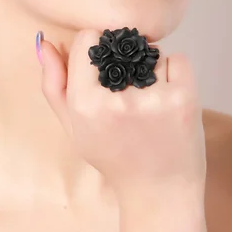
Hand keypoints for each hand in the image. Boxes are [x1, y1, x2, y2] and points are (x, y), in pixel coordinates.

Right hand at [39, 29, 206, 197]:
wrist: (159, 192)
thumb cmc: (113, 157)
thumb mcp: (74, 125)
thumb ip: (55, 84)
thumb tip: (47, 42)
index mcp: (85, 105)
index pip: (88, 39)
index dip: (96, 48)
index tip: (105, 69)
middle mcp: (118, 100)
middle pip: (122, 44)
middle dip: (126, 60)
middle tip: (131, 92)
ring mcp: (154, 99)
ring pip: (153, 52)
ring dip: (153, 70)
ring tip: (152, 102)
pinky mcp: (185, 99)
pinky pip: (179, 60)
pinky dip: (177, 74)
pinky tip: (170, 100)